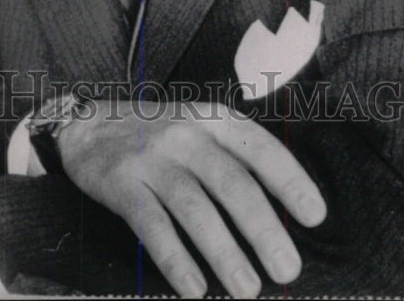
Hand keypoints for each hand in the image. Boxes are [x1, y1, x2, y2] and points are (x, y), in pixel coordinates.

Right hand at [58, 99, 326, 297]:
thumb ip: (233, 160)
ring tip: (248, 289)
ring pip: (195, 209)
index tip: (314, 215)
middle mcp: (185, 135)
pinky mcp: (122, 184)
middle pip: (231, 183)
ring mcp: (152, 159)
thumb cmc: (157, 135)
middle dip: (263, 229)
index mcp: (212, 120)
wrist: (88, 125)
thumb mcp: (199, 129)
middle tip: (287, 269)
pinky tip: (194, 288)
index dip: (290, 180)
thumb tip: (281, 214)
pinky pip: (152, 226)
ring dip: (224, 253)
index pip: (259, 148)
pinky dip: (175, 259)